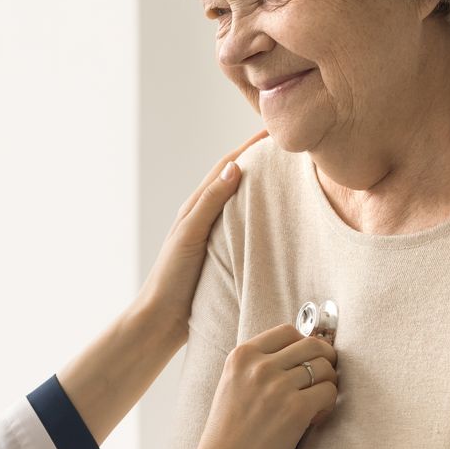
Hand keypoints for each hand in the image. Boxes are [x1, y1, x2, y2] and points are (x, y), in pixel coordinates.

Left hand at [135, 131, 267, 344]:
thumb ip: (210, 203)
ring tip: (289, 174)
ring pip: (241, 203)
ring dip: (261, 186)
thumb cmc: (171, 279)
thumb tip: (235, 167)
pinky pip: (244, 227)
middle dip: (259, 159)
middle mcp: (204, 217)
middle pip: (236, 180)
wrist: (160, 320)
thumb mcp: (190, 236)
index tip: (274, 127)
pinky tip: (276, 219)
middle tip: (288, 144)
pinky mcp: (220, 256)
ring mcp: (212, 236)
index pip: (227, 166)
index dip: (249, 146)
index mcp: (195, 207)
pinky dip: (260, 215)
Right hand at [191, 324, 338, 448]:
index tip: (308, 359)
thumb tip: (297, 356)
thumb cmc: (227, 434)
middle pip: (312, 344)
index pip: (288, 332)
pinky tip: (313, 418)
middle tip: (326, 376)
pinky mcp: (296, 408)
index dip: (305, 344)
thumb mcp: (231, 386)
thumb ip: (257, 368)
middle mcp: (259, 365)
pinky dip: (328, 405)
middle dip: (326, 358)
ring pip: (325, 368)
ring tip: (316, 403)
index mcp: (241, 356)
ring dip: (328, 384)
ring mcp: (278, 386)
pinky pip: (329, 392)